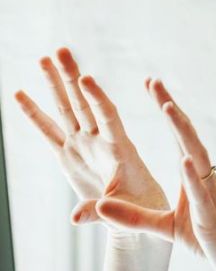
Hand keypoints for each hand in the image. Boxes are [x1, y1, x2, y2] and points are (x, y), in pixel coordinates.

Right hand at [15, 48, 168, 227]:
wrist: (137, 214)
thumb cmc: (141, 209)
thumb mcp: (127, 212)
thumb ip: (101, 212)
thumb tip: (74, 219)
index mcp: (120, 149)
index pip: (108, 117)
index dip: (97, 98)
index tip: (87, 78)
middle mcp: (100, 141)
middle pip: (84, 103)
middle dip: (72, 78)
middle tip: (61, 51)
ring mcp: (83, 145)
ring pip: (66, 110)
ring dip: (55, 85)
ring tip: (44, 59)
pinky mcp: (69, 156)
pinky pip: (48, 131)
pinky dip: (34, 114)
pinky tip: (20, 94)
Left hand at [94, 80, 215, 270]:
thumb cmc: (214, 245)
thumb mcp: (167, 229)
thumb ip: (134, 217)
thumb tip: (100, 204)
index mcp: (196, 180)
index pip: (180, 138)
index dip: (167, 111)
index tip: (152, 84)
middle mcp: (205, 181)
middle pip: (188, 138)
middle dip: (171, 108)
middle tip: (153, 81)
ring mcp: (212, 198)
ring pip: (197, 158)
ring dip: (183, 133)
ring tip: (168, 108)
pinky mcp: (213, 221)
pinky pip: (204, 196)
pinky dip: (194, 177)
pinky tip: (186, 160)